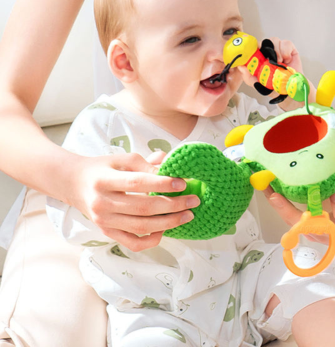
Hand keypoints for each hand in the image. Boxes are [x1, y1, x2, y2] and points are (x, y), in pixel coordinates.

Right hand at [69, 151, 198, 251]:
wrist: (74, 184)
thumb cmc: (102, 168)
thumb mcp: (122, 159)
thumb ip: (146, 163)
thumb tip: (170, 168)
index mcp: (103, 180)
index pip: (137, 183)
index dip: (162, 183)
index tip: (182, 183)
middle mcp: (102, 203)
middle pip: (143, 208)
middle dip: (173, 205)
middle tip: (193, 200)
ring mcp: (104, 222)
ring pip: (141, 227)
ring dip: (169, 223)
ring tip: (187, 215)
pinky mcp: (107, 233)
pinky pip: (133, 243)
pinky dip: (152, 239)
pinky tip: (165, 229)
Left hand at [237, 37, 313, 110]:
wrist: (289, 90)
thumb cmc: (273, 86)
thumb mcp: (257, 84)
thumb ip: (247, 76)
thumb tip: (240, 66)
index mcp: (260, 58)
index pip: (255, 46)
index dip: (254, 47)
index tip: (256, 52)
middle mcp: (269, 52)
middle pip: (265, 41)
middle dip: (266, 48)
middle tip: (269, 58)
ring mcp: (279, 50)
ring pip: (275, 40)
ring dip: (276, 51)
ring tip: (279, 62)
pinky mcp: (290, 49)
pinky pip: (286, 43)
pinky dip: (286, 51)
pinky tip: (287, 60)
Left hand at [264, 132, 334, 250]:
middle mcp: (334, 233)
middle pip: (311, 227)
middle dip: (292, 212)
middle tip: (276, 195)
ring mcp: (318, 233)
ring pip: (295, 223)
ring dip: (278, 206)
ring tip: (264, 186)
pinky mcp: (307, 230)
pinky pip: (290, 218)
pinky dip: (278, 205)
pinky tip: (267, 189)